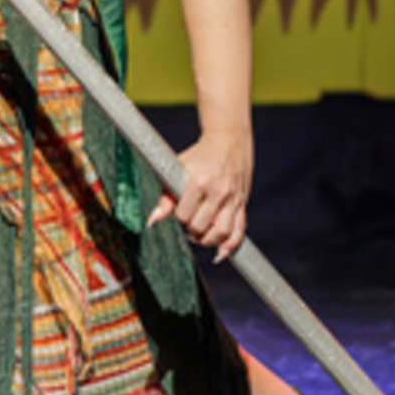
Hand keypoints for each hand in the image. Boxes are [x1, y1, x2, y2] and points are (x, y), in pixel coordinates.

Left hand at [146, 129, 251, 261]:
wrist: (229, 141)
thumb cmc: (200, 155)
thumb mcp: (178, 168)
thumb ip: (165, 196)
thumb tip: (152, 221)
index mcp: (199, 182)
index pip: (183, 216)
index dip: (179, 216)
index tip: (180, 209)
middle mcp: (218, 191)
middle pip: (201, 227)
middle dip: (192, 229)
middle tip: (189, 221)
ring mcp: (232, 199)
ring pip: (221, 233)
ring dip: (208, 240)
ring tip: (201, 234)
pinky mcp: (242, 203)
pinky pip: (239, 231)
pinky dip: (230, 246)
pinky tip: (220, 253)